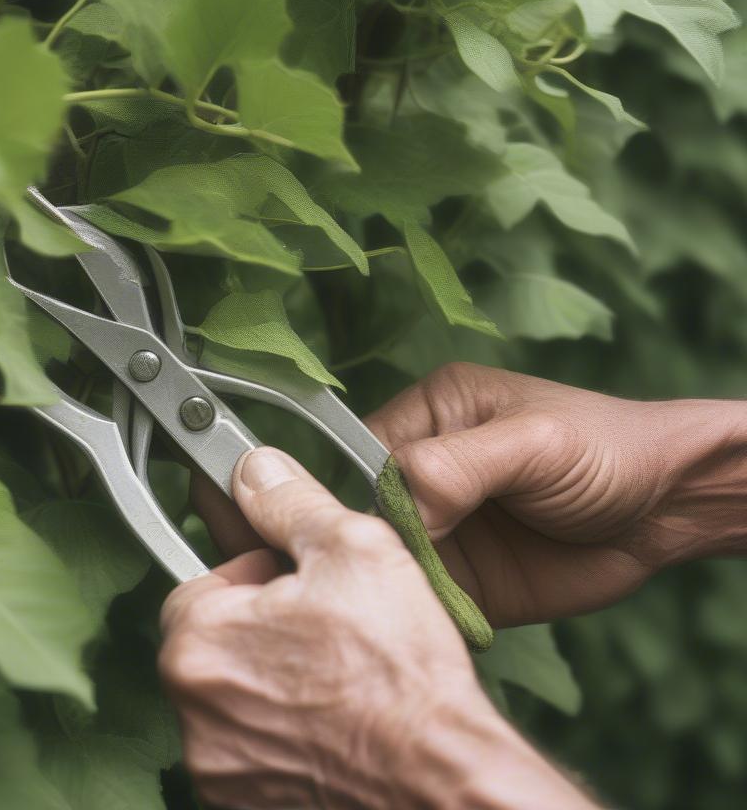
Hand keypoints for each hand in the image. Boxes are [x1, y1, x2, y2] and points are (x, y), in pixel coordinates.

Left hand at [161, 447, 593, 809]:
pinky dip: (282, 734)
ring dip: (270, 682)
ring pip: (233, 698)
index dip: (254, 576)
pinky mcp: (245, 807)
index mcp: (200, 642)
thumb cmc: (400, 677)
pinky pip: (252, 749)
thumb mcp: (353, 548)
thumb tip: (256, 471)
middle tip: (324, 628)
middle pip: (215, 643)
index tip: (296, 584)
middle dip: (261, 627)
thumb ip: (290, 502)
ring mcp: (218, 769)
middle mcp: (195, 712)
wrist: (443, 781)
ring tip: (336, 678)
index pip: (201, 583)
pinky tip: (333, 723)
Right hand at [367, 362, 746, 624]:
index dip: (369, 490)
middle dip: (379, 542)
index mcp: (432, 413)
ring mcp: (443, 526)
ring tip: (416, 600)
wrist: (669, 510)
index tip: (387, 529)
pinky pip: (424, 597)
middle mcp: (426, 468)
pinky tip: (433, 623)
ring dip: (398, 582)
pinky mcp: (463, 576)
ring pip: (391, 557)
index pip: (366, 450)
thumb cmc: (603, 451)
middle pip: (371, 508)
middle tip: (401, 570)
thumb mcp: (532, 443)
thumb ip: (457, 465)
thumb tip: (391, 504)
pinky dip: (425, 613)